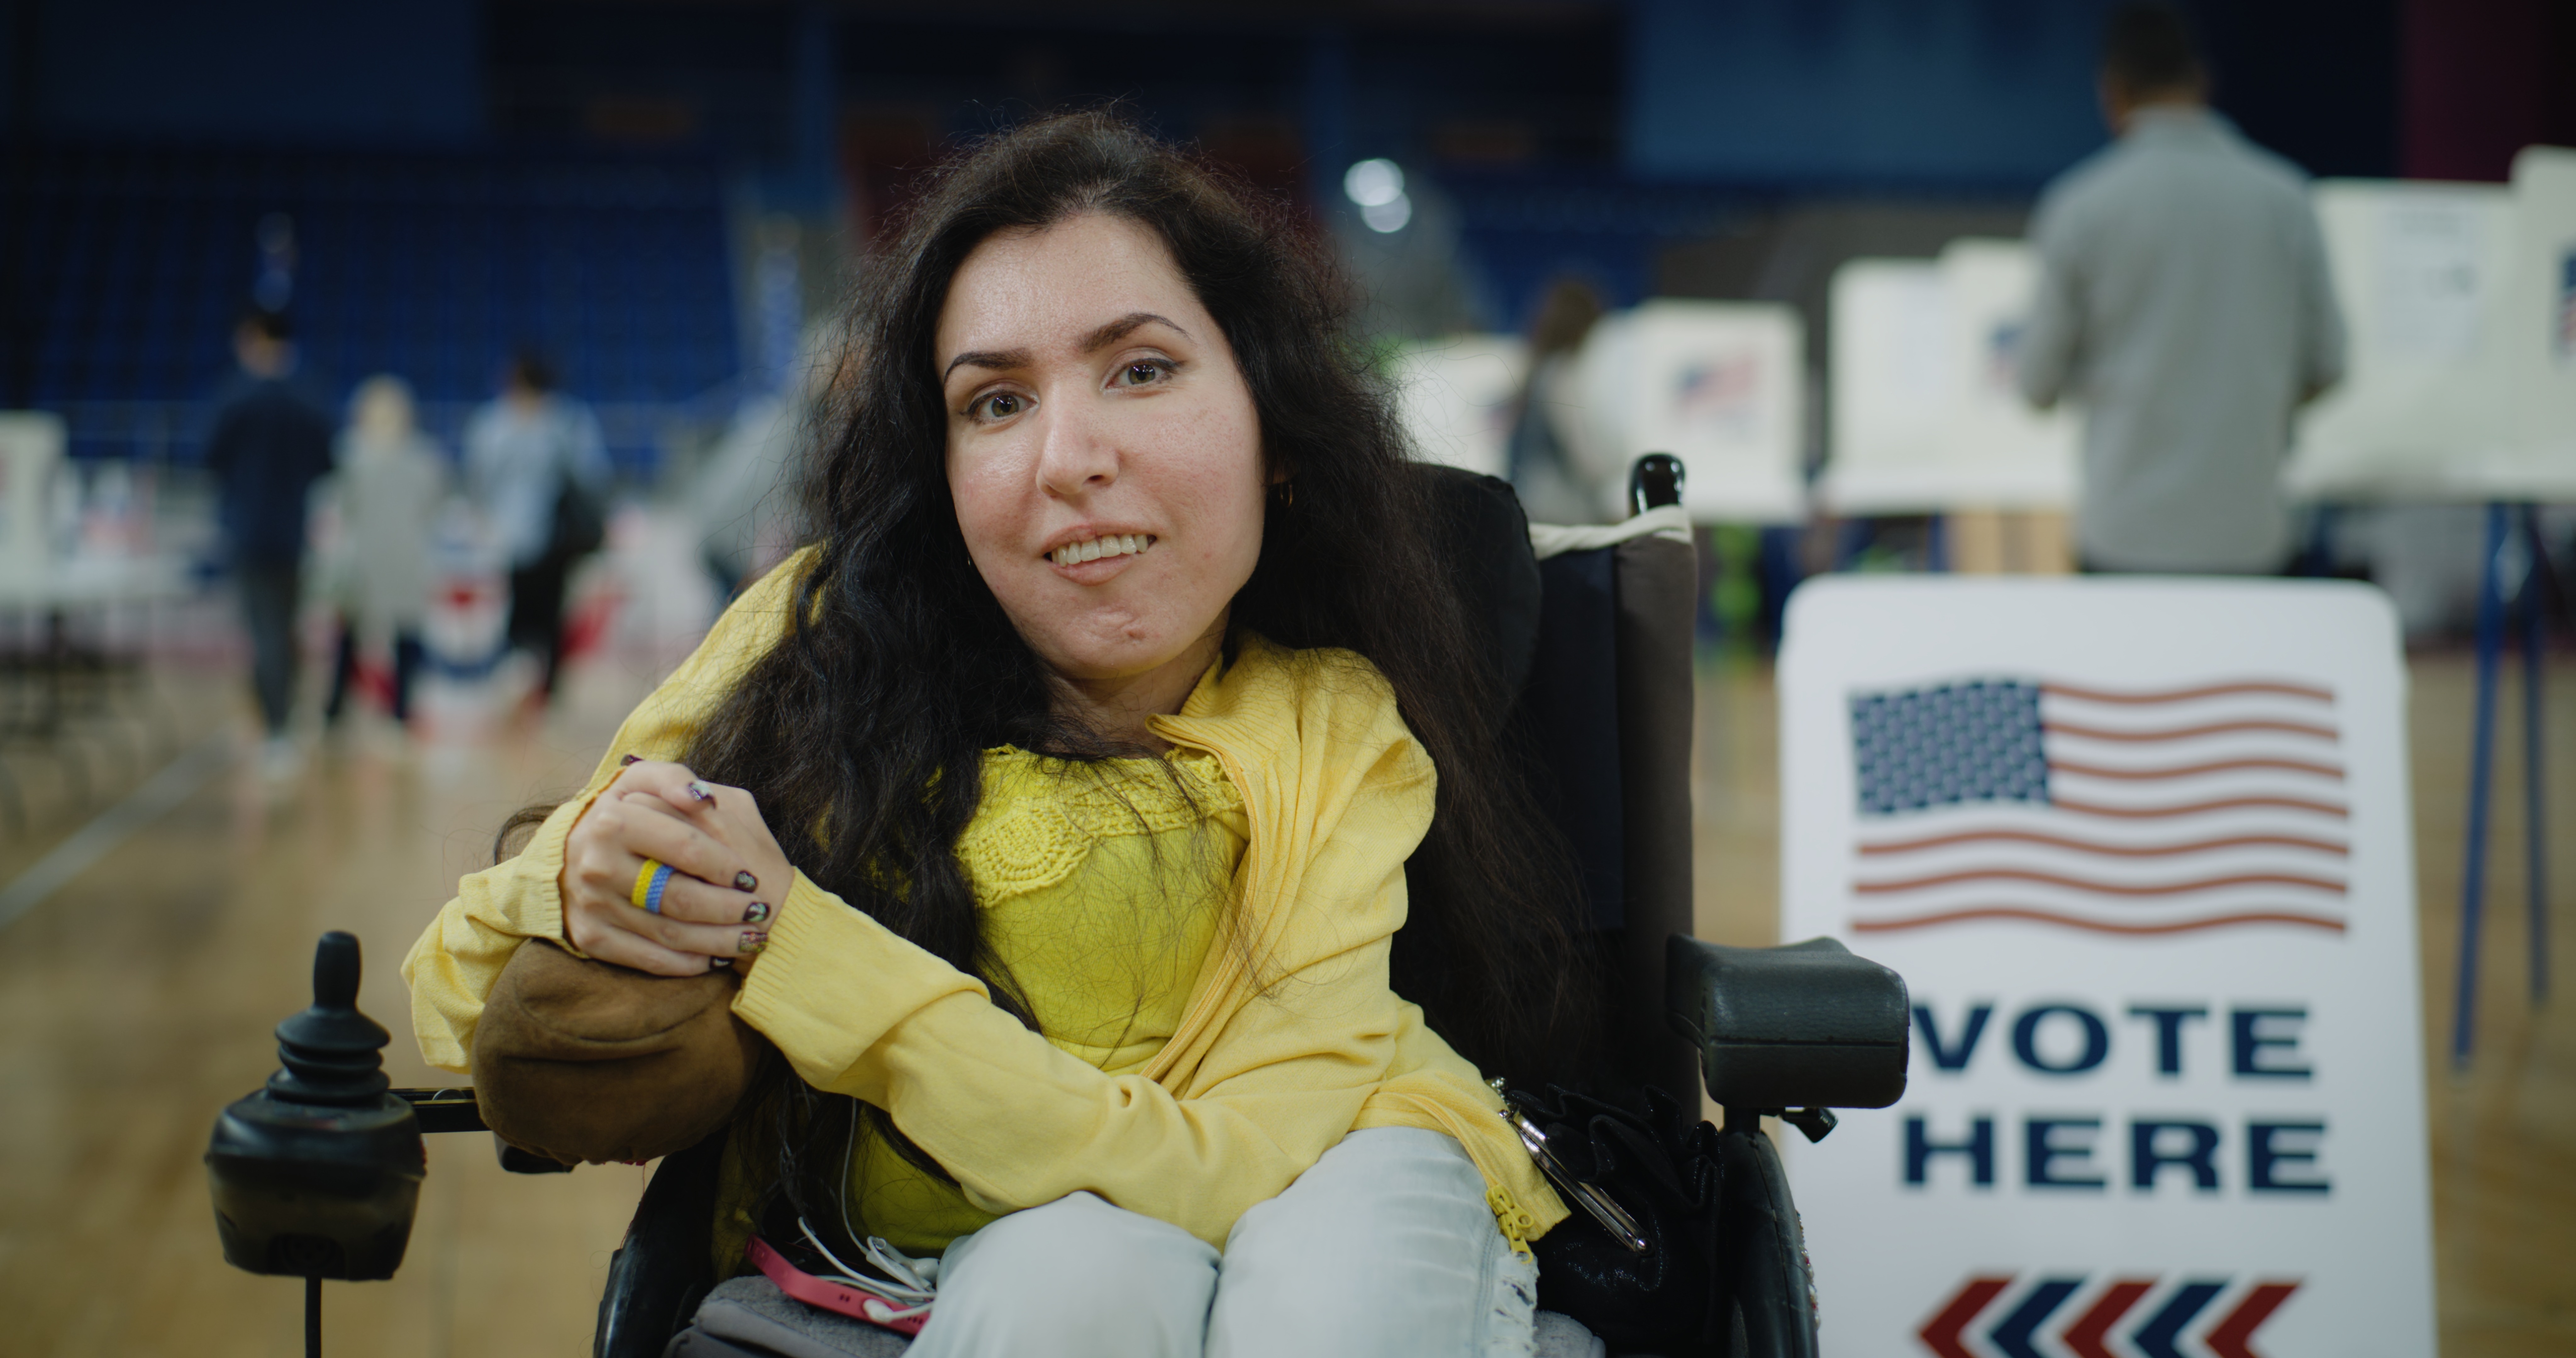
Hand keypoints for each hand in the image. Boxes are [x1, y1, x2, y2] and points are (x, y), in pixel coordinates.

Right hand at [558, 759, 796, 975]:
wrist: (569, 852)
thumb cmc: (624, 814)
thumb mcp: (642, 782)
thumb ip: (674, 779)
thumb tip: (702, 799)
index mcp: (613, 821)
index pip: (687, 848)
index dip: (726, 865)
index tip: (751, 876)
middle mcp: (597, 866)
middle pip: (680, 897)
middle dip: (729, 908)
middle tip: (760, 911)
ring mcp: (593, 905)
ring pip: (671, 933)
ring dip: (719, 940)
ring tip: (751, 937)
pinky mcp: (592, 937)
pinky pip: (649, 958)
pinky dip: (688, 962)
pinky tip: (716, 957)